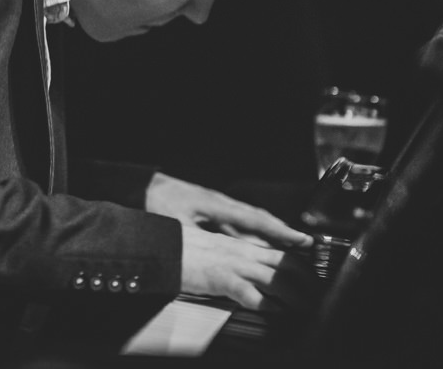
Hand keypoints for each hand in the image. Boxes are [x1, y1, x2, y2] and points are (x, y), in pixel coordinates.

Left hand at [145, 172, 311, 248]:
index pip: (255, 220)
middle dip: (281, 232)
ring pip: (246, 222)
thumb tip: (217, 256)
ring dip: (266, 233)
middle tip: (304, 245)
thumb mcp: (176, 225)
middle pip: (256, 220)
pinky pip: (233, 224)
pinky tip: (252, 245)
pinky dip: (247, 234)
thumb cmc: (154, 202)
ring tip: (286, 247)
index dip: (280, 232)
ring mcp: (213, 206)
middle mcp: (219, 203)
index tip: (302, 240)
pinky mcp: (205, 211)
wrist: (137, 186)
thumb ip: (199, 240)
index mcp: (216, 204)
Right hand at [179, 226, 319, 311]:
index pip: (280, 253)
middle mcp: (241, 252)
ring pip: (275, 278)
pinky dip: (266, 304)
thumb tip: (247, 272)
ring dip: (294, 296)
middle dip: (307, 282)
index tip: (314, 278)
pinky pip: (250, 293)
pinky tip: (275, 312)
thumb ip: (231, 258)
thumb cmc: (181, 250)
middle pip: (285, 264)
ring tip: (305, 308)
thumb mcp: (212, 250)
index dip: (302, 266)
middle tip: (318, 296)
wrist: (159, 247)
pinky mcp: (220, 278)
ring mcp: (232, 264)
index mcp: (240, 245)